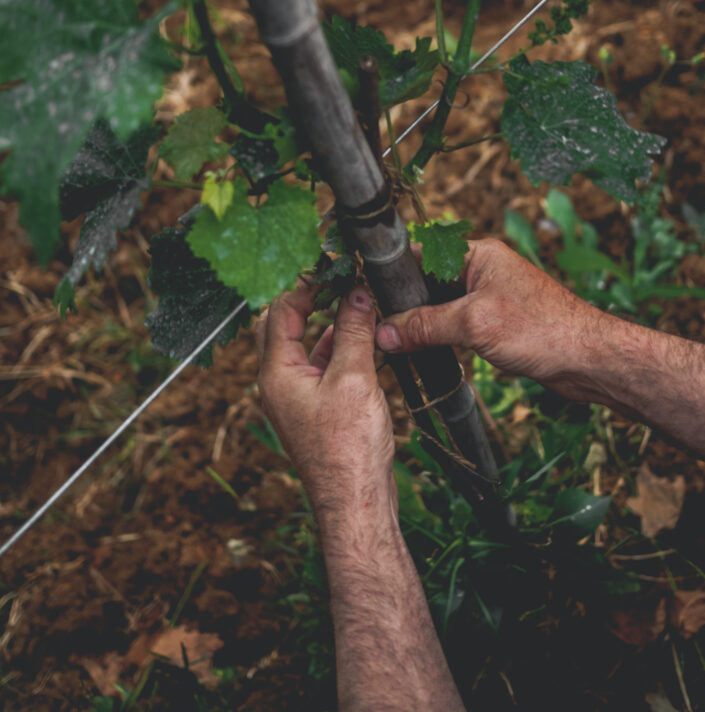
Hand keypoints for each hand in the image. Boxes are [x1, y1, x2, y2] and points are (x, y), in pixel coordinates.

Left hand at [257, 281, 395, 520]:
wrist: (356, 501)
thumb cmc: (348, 449)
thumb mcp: (353, 379)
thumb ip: (353, 331)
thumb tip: (357, 292)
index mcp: (276, 373)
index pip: (280, 311)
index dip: (305, 284)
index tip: (332, 268)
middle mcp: (279, 383)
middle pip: (283, 325)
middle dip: (308, 298)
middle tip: (337, 279)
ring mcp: (296, 397)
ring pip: (303, 346)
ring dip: (325, 322)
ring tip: (355, 302)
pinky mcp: (315, 409)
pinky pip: (319, 366)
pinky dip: (337, 346)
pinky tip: (361, 338)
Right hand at [374, 238, 603, 395]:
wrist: (587, 359)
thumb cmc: (541, 330)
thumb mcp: (473, 325)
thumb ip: (425, 326)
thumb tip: (383, 332)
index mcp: (480, 254)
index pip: (423, 254)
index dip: (395, 274)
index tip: (367, 294)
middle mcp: (485, 270)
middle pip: (430, 282)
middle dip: (407, 304)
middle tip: (378, 325)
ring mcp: (491, 296)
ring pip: (443, 306)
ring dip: (424, 323)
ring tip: (396, 341)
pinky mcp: (498, 322)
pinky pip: (458, 324)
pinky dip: (442, 336)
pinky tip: (427, 352)